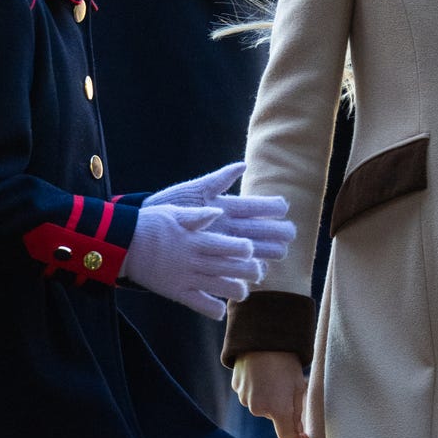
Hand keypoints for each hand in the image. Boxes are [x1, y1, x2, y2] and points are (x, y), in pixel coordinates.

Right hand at [120, 203, 263, 319]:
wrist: (122, 245)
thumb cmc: (149, 224)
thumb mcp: (173, 212)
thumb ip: (198, 216)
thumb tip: (219, 211)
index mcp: (197, 239)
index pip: (233, 246)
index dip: (247, 249)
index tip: (251, 248)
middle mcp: (195, 260)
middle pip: (235, 269)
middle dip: (252, 271)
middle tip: (257, 271)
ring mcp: (187, 279)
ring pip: (223, 290)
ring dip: (239, 291)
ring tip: (242, 288)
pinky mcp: (177, 293)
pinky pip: (202, 306)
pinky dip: (216, 309)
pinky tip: (221, 307)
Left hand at [147, 162, 295, 260]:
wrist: (147, 227)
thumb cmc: (172, 204)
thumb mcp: (196, 190)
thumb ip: (220, 179)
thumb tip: (244, 165)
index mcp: (226, 207)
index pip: (255, 207)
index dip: (271, 207)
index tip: (283, 207)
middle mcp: (228, 226)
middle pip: (259, 229)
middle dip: (276, 230)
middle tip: (290, 234)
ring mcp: (221, 242)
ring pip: (252, 247)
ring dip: (266, 250)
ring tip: (281, 253)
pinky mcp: (211, 257)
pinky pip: (233, 264)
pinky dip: (246, 267)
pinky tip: (257, 271)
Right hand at [232, 350, 308, 437]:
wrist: (263, 337)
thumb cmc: (286, 362)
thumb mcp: (299, 386)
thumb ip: (298, 413)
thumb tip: (298, 432)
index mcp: (278, 410)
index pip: (286, 436)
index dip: (296, 436)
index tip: (304, 433)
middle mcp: (259, 409)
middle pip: (273, 416)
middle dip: (281, 407)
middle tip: (287, 386)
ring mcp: (245, 398)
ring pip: (260, 405)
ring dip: (267, 397)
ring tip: (272, 375)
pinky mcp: (236, 387)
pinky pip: (249, 394)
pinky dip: (255, 388)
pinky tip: (261, 372)